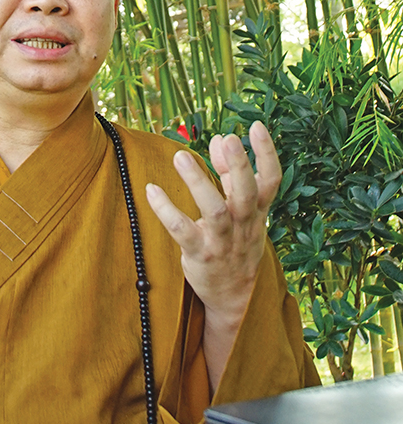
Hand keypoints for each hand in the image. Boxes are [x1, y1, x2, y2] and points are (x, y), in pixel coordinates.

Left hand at [145, 122, 281, 388]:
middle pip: (247, 193)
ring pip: (215, 211)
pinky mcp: (200, 255)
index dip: (266, 153)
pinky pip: (182, 231)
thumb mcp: (241, 212)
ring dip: (199, 182)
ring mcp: (222, 242)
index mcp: (257, 212)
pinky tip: (151, 190)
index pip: (271, 180)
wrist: (234, 297)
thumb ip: (228, 174)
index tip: (256, 126)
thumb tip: (218, 138)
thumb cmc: (235, 243)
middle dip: (238, 166)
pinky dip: (167, 210)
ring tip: (181, 156)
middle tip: (226, 138)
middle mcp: (244, 225)